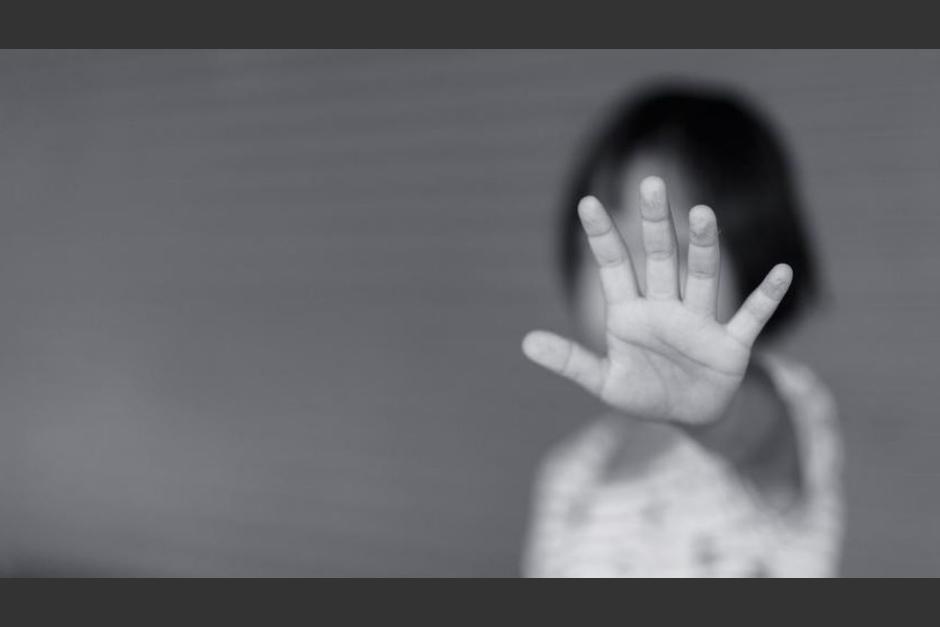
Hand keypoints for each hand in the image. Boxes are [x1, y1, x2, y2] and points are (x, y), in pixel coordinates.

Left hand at [522, 176, 791, 425]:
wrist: (691, 416)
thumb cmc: (645, 392)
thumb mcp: (604, 381)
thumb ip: (570, 361)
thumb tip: (525, 342)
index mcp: (631, 313)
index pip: (614, 265)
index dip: (602, 236)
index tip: (586, 203)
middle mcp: (666, 308)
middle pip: (661, 258)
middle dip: (655, 223)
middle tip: (651, 185)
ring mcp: (700, 323)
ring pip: (703, 277)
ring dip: (705, 247)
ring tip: (703, 212)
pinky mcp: (730, 345)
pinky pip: (752, 317)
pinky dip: (767, 298)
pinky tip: (781, 272)